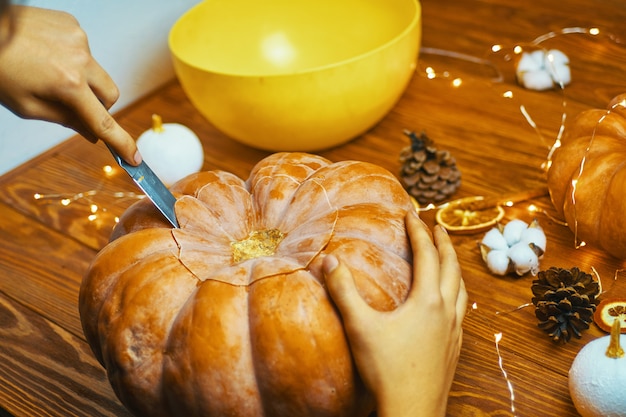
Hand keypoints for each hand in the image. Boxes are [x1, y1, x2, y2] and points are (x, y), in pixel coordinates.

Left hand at [0, 6, 139, 164]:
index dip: (121, 142)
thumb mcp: (27, 106)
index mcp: (68, 85)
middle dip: (99, 106)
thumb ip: (65, 120)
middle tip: (76, 106)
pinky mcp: (72, 25)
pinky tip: (48, 54)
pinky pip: (83, 50)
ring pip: (97, 73)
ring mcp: (78, 39)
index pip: (103, 121)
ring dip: (82, 80)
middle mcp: (80, 60)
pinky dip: (71, 58)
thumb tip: (92, 133)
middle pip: (111, 95)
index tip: (134, 157)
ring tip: (50, 72)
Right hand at [323, 210, 466, 416]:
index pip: (427, 254)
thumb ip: (343, 291)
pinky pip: (462, 310)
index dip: (419, 230)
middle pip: (451, 267)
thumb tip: (328, 259)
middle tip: (436, 226)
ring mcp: (455, 331)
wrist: (412, 411)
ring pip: (462, 289)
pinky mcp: (455, 348)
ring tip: (447, 259)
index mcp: (428, 301)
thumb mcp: (360, 327)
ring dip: (455, 267)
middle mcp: (447, 311)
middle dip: (443, 243)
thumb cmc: (386, 370)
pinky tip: (448, 303)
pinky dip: (457, 294)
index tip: (412, 212)